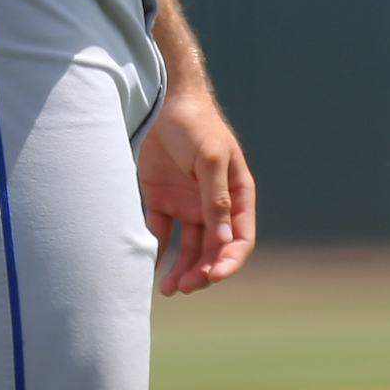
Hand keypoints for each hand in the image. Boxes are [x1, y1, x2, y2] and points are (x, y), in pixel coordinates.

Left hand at [136, 83, 255, 293]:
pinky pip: (161, 236)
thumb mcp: (209, 159)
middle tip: (184, 286)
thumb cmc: (196, 125)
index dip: (230, 261)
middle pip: (214, 250)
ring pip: (189, 249)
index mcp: (235, 193)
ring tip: (168, 288)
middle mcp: (213, 204)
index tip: (213, 277)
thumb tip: (224, 241)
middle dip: (203, 272)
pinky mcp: (162, 202)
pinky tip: (149, 269)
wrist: (163, 101)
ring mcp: (188, 204)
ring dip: (183, 270)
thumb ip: (216, 200)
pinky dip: (157, 254)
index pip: (240, 237)